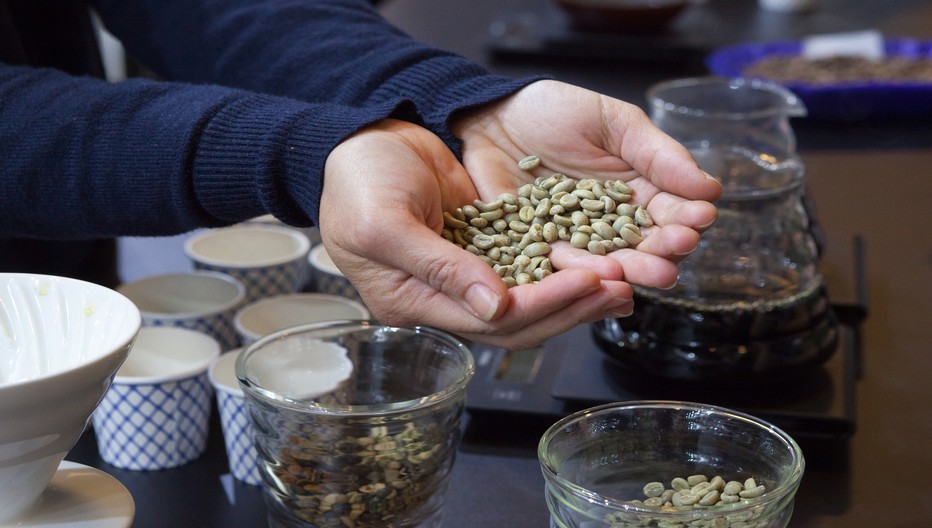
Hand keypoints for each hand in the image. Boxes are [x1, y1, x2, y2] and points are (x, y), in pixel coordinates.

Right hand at [320, 119, 634, 349]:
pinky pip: (528, 265)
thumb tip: (494, 306)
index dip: (543, 304)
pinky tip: (595, 260)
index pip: (490, 321)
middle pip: (518, 320)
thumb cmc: (355, 180)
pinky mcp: (481, 245)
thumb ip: (440, 268)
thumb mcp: (385, 224)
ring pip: (529, 297)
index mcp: (412, 302)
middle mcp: (442, 298)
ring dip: (574, 293)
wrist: (358, 136)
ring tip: (622, 282)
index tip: (586, 282)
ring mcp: (463, 273)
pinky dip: (561, 265)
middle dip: (571, 307)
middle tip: (620, 289)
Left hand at [451, 79, 721, 288]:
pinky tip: (605, 274)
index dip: (686, 216)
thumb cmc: (554, 112)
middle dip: (665, 249)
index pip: (669, 212)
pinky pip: (560, 267)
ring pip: (607, 263)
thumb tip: (709, 187)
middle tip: (679, 246)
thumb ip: (657, 154)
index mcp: (635, 192)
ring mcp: (572, 241)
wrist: (490, 117)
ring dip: (633, 269)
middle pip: (643, 246)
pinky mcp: (535, 252)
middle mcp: (607, 225)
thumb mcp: (614, 122)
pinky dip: (582, 272)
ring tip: (654, 271)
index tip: (700, 216)